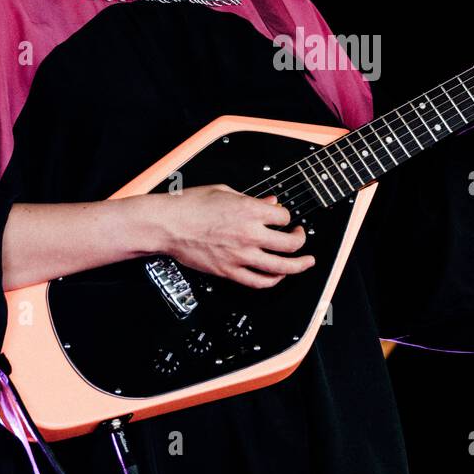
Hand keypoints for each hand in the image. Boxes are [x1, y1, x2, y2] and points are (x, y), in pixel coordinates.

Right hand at [158, 184, 313, 288]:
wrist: (167, 224)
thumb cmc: (189, 205)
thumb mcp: (224, 191)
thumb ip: (252, 199)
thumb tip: (270, 202)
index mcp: (249, 211)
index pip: (284, 217)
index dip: (286, 217)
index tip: (283, 218)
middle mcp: (249, 234)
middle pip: (290, 243)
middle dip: (301, 240)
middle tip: (301, 236)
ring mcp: (240, 255)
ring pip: (281, 266)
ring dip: (298, 265)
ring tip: (306, 262)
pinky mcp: (229, 271)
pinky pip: (258, 281)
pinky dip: (272, 280)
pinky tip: (278, 277)